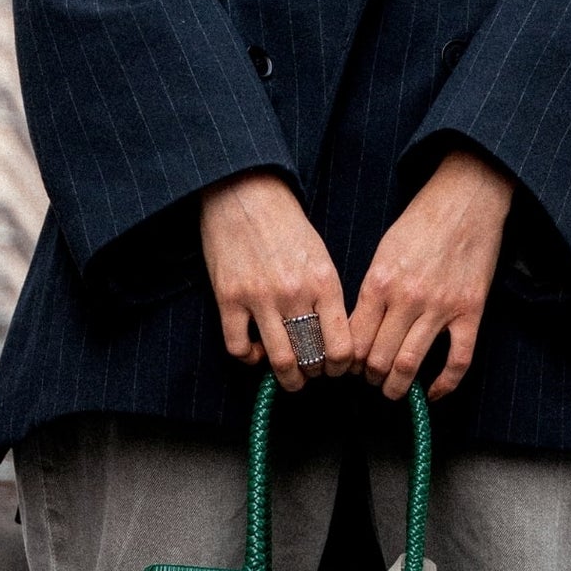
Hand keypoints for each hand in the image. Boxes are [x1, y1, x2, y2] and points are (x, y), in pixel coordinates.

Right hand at [200, 172, 352, 390]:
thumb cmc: (286, 225)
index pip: (341, 344)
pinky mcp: (228, 298)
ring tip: (290, 377)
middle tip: (313, 374)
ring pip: (279, 359)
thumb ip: (326, 295)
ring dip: (288, 377)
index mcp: (323, 282)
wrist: (245, 193)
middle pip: (311, 357)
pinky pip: (239, 347)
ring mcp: (259, 297)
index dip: (341, 366)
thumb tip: (333, 336)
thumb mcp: (320, 256)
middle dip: (315, 374)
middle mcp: (294, 293)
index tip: (336, 368)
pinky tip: (256, 353)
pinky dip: (249, 359)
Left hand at [350, 148, 512, 400]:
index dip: (348, 361)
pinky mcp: (470, 311)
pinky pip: (458, 360)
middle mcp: (407, 298)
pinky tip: (432, 393)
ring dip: (396, 386)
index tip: (349, 368)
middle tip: (371, 380)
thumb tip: (357, 331)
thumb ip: (371, 291)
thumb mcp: (383, 251)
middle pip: (378, 357)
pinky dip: (444, 384)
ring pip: (409, 364)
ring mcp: (441, 307)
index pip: (354, 339)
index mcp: (379, 282)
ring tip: (392, 390)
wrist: (465, 200)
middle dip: (370, 377)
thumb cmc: (421, 223)